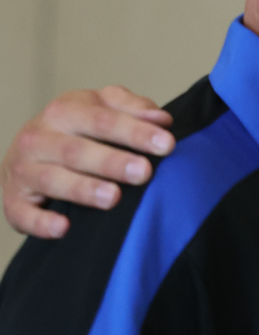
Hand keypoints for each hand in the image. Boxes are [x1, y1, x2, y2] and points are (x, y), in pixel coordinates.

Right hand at [2, 87, 174, 238]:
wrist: (26, 151)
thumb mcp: (102, 107)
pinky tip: (64, 227)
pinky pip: (22, 213)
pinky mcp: (13, 201)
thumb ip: (132, 108)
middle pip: (77, 150)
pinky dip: (41, 222)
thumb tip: (161, 119)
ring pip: (52, 179)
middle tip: (143, 173)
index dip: (135, 131)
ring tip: (113, 198)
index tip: (167, 144)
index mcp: (64, 111)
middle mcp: (38, 138)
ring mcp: (22, 170)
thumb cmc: (75, 128)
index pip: (102, 119)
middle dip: (112, 162)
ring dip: (83, 189)